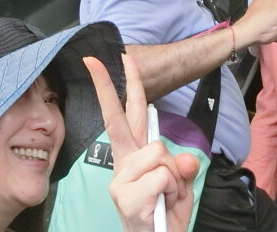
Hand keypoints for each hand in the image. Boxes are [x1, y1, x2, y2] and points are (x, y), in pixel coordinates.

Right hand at [84, 54, 198, 231]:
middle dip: (109, 86)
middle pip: (118, 118)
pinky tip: (161, 205)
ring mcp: (121, 180)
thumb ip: (182, 166)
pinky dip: (171, 189)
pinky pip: (162, 175)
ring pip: (158, 152)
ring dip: (174, 175)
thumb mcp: (181, 186)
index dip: (123, 85)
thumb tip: (183, 159)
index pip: (128, 114)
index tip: (111, 60)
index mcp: (134, 156)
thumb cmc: (165, 216)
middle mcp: (123, 163)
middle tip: (93, 59)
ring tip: (167, 196)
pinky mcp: (125, 197)